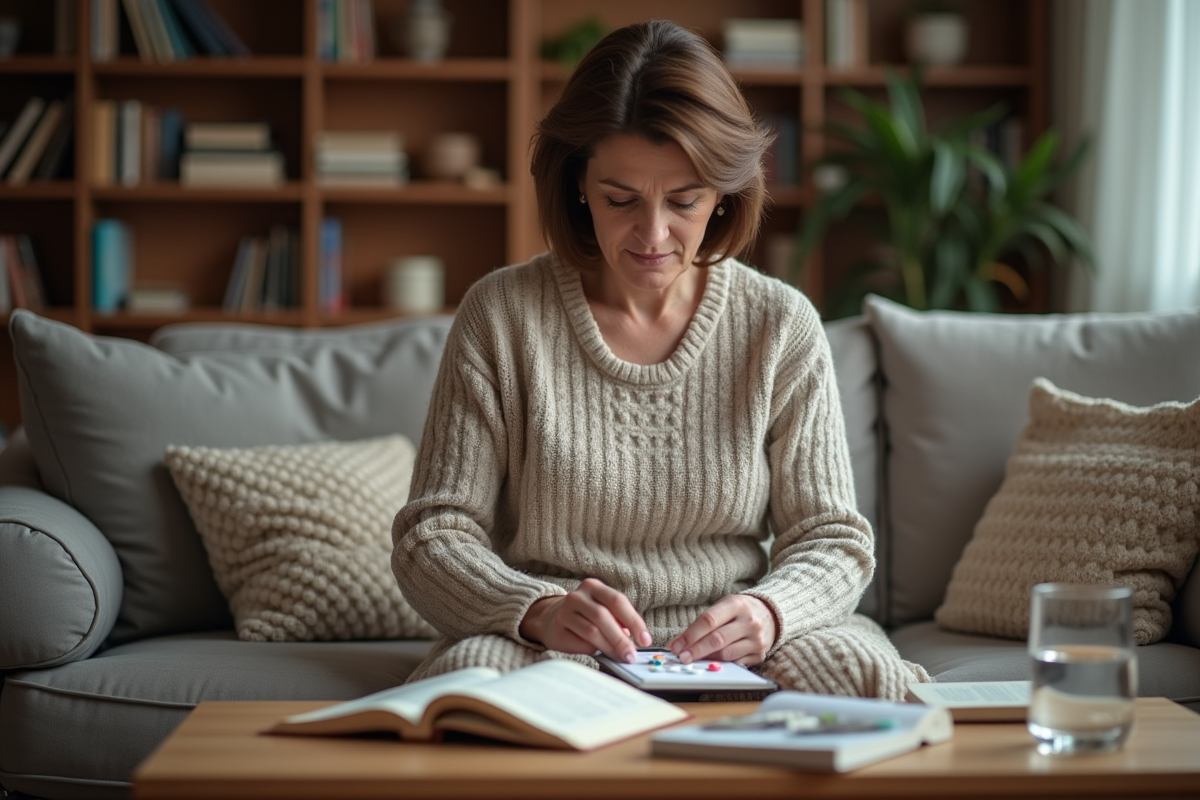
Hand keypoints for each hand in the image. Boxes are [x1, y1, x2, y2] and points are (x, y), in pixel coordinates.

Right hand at [519, 578, 651, 662]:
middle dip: (621, 639)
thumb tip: (638, 639)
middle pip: (603, 616)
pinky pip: (580, 642)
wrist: (550, 619)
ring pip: (592, 631)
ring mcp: (565, 611)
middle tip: (632, 655)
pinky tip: (600, 654)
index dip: (634, 621)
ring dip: (609, 647)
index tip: (646, 640)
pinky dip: (594, 650)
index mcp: (594, 587)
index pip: (618, 601)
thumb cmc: (585, 616)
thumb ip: (619, 620)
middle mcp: (578, 596)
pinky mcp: (557, 629)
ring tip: (620, 657)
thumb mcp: (603, 610)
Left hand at [667, 595, 777, 665]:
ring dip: (706, 658)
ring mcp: (757, 639)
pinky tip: (712, 660)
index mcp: (737, 604)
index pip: (709, 621)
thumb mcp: (723, 607)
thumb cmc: (740, 611)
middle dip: (695, 650)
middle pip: (717, 640)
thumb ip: (703, 623)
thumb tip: (679, 643)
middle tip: (681, 657)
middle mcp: (750, 622)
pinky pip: (735, 663)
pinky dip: (721, 663)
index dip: (690, 635)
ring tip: (693, 659)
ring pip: (725, 654)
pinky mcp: (760, 654)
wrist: (770, 614)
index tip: (676, 646)